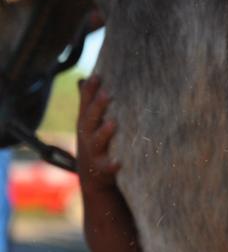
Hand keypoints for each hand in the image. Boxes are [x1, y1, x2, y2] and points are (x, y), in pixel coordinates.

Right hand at [77, 75, 119, 193]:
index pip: (85, 102)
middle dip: (97, 106)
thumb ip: (88, 99)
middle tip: (106, 93)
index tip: (97, 76)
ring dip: (104, 132)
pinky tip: (120, 162)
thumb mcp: (89, 120)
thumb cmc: (94, 139)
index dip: (90, 89)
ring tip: (112, 123)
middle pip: (90, 118)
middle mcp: (87, 134)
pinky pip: (107, 166)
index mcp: (85, 120)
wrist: (92, 175)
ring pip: (97, 140)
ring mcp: (93, 151)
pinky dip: (113, 164)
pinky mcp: (102, 168)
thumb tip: (84, 77)